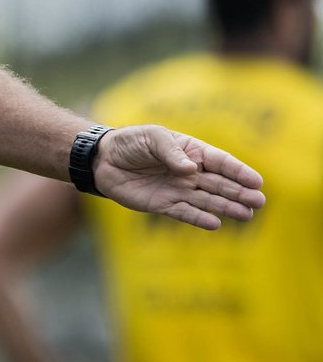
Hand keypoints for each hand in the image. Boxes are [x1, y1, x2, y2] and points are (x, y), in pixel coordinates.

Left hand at [92, 125, 264, 229]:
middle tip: (259, 202)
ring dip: (226, 207)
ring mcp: (177, 189)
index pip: (220, 162)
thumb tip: (192, 170)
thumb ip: (171, 152)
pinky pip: (185, 213)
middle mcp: (188, 172)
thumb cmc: (130, 143)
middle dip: (239, 192)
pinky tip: (215, 224)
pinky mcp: (163, 204)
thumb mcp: (152, 137)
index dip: (238, 171)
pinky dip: (199, 219)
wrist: (102, 159)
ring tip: (246, 215)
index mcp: (190, 151)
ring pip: (207, 200)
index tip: (256, 181)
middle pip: (219, 184)